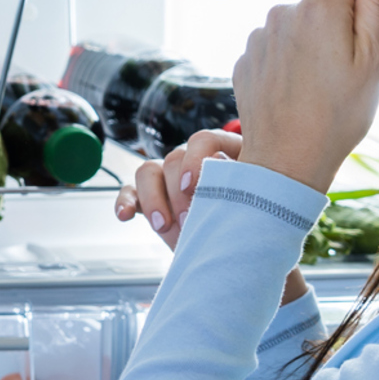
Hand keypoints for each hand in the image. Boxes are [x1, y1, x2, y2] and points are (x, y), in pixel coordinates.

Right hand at [115, 128, 242, 249]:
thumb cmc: (252, 215)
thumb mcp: (254, 199)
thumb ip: (242, 186)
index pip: (204, 140)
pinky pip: (131, 192)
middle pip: (174, 159)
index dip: (196, 159)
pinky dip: (125, 202)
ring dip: (152, 199)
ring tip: (162, 226)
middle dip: (177, 193)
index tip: (192, 185)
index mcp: (223, 150)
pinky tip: (124, 216)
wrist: (238, 239)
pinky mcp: (150, 196)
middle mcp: (192, 159)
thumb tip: (225, 170)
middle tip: (188, 222)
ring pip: (148, 171)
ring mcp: (169, 177)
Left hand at [232, 0, 378, 192]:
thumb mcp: (371, 60)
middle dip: (335, 33)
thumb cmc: (338, 115)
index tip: (363, 49)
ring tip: (318, 89)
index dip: (363, 19)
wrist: (287, 161)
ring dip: (309, 50)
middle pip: (322, 10)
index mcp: (320, 6)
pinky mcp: (245, 60)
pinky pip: (274, 52)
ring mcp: (259, 36)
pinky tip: (297, 94)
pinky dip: (286, 67)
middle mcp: (284, 11)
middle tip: (344, 74)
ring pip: (297, 31)